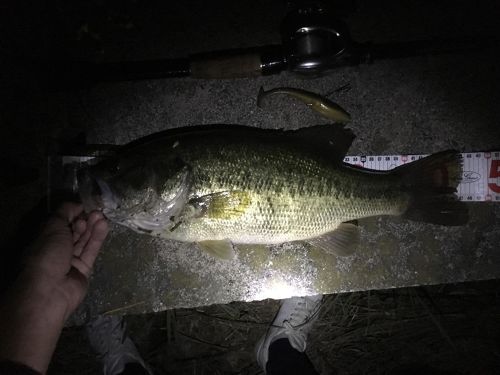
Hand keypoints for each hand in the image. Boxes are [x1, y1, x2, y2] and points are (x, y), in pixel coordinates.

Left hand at [0, 202, 108, 372]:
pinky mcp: (83, 269)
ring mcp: (70, 260)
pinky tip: (104, 226)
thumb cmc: (46, 253)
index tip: (85, 204)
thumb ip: (65, 213)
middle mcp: (56, 249)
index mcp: (43, 238)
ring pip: (83, 241)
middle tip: (97, 210)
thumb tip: (76, 204)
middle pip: (73, 231)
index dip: (72, 213)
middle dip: (84, 219)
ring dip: (93, 227)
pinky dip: (97, 238)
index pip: (60, 222)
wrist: (50, 289)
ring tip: (102, 216)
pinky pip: (91, 251)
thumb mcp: (52, 226)